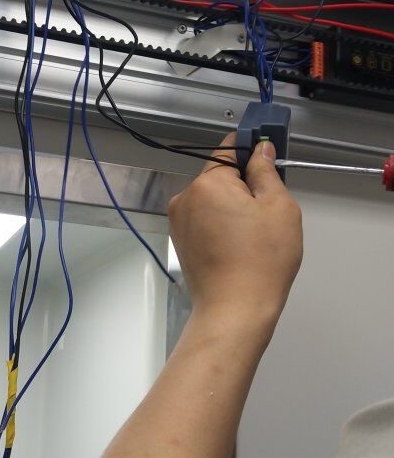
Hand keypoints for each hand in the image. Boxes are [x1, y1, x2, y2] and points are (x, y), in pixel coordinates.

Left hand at [168, 133, 302, 338]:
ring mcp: (179, 221)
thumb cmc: (261, 260)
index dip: (251, 147)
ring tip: (255, 233)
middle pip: (220, 176)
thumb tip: (260, 150)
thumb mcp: (278, 208)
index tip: (267, 150)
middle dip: (244, 184)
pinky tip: (240, 245)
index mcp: (208, 182)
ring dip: (232, 206)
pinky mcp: (181, 241)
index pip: (229, 149)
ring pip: (212, 199)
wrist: (235, 310)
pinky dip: (222, 224)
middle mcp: (186, 197)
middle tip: (269, 209)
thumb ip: (266, 172)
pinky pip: (205, 220)